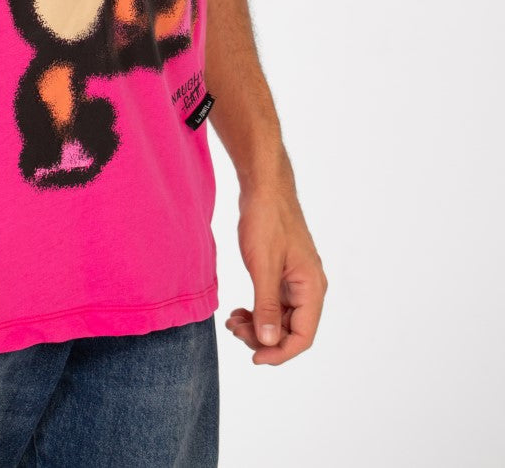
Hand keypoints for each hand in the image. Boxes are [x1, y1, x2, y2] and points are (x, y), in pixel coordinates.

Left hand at [225, 183, 326, 365]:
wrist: (264, 187)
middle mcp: (309, 288)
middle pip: (291, 331)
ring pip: (280, 318)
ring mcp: (297, 281)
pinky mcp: (284, 274)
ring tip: (233, 321)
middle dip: (263, 337)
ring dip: (258, 325)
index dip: (279, 353)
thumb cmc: (266, 221)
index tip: (253, 357)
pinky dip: (257, 311)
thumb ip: (266, 305)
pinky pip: (274, 303)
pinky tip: (239, 311)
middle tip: (234, 330)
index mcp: (312, 288)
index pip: (303, 337)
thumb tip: (269, 342)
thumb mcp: (262, 265)